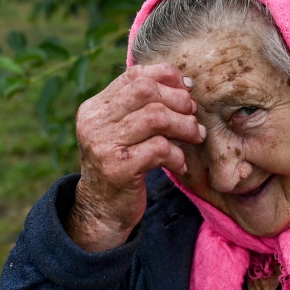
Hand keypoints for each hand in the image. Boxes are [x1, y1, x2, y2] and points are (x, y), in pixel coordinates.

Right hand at [66, 63, 204, 251]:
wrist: (101, 212)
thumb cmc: (121, 168)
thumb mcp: (124, 133)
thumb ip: (141, 109)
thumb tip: (184, 85)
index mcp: (95, 108)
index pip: (134, 76)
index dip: (166, 77)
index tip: (187, 91)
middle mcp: (95, 122)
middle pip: (146, 92)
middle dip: (179, 101)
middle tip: (194, 117)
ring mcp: (104, 145)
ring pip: (157, 118)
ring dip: (185, 126)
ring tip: (195, 137)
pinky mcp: (119, 169)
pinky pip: (160, 149)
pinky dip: (178, 155)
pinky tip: (180, 164)